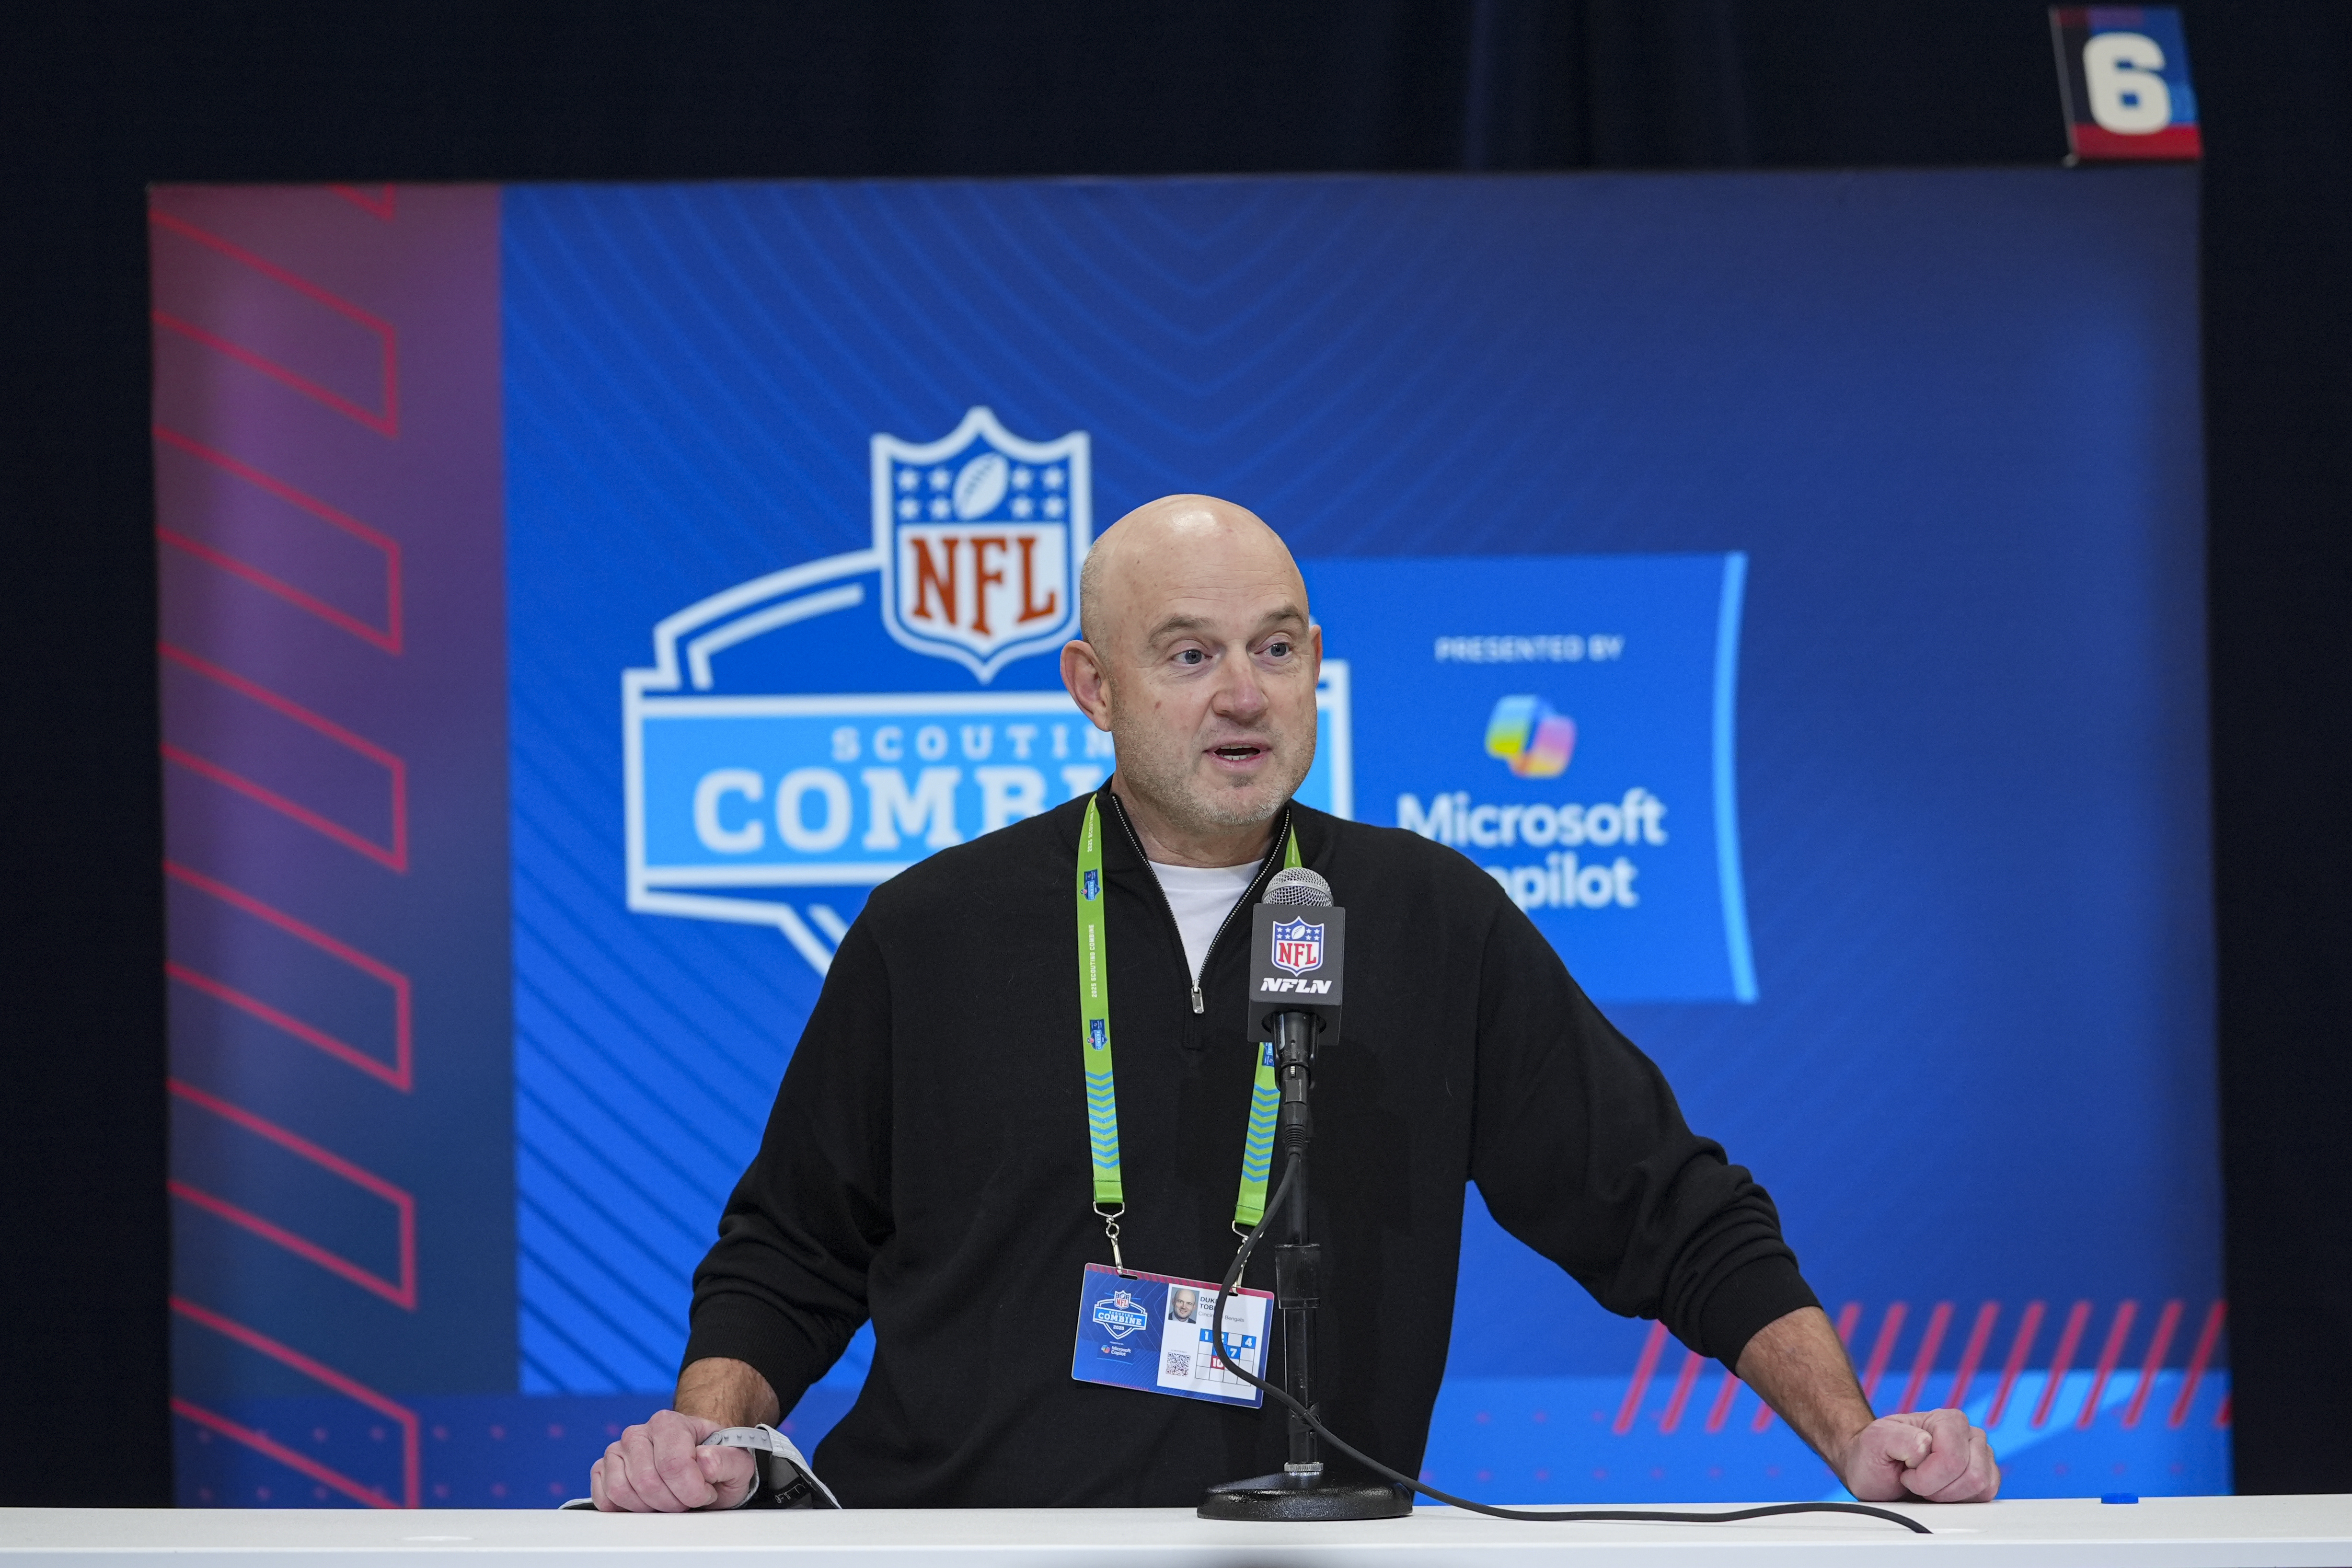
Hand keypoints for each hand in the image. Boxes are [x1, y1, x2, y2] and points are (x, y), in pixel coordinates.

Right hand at [590, 1409, 756, 1510]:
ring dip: (650, 1508)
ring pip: (622, 1491)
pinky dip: (626, 1510)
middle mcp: (638, 1433)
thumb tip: (704, 1461)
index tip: (706, 1493)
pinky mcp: (603, 1470)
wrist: (700, 1465)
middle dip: (672, 1503)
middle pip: (646, 1482)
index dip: (692, 1490)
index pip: (673, 1464)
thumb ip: (727, 1460)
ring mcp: (617, 1451)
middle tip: (688, 1500)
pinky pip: (604, 1498)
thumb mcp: (736, 1463)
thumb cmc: (715, 1463)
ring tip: (670, 1500)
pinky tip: (647, 1503)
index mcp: (669, 1423)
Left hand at [1834, 1408, 1999, 1502]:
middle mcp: (1968, 1434)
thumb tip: (1926, 1444)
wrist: (1874, 1471)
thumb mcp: (1876, 1441)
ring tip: (1927, 1485)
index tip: (1906, 1472)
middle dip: (1937, 1488)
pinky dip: (1960, 1502)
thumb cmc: (1875, 1455)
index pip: (1952, 1459)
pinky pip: (1986, 1496)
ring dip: (1948, 1496)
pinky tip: (1941, 1492)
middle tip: (1916, 1480)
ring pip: (1980, 1487)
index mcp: (1946, 1420)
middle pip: (1971, 1476)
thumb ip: (1899, 1438)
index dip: (1925, 1476)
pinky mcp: (1985, 1478)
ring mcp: (1980, 1456)